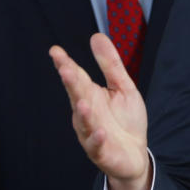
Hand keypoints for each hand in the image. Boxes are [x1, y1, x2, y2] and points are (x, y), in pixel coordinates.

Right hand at [50, 33, 150, 189]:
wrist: (134, 154)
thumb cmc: (125, 120)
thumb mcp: (123, 87)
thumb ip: (110, 64)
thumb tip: (96, 36)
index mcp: (90, 96)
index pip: (76, 77)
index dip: (66, 64)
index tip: (55, 51)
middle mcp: (86, 113)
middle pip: (77, 96)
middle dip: (71, 84)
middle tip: (65, 68)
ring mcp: (91, 132)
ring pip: (84, 122)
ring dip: (82, 113)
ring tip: (82, 103)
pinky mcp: (101, 151)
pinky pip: (96, 145)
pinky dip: (96, 139)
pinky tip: (100, 131)